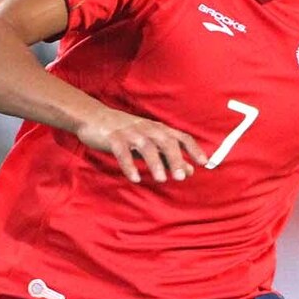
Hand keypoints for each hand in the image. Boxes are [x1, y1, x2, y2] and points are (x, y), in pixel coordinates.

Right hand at [76, 107, 207, 182]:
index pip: (181, 137)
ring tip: (161, 180)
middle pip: (166, 142)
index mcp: (159, 129)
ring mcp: (130, 132)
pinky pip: (123, 152)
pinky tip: (135, 178)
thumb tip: (190, 170)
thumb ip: (169, 157)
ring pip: (146, 146)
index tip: (204, 163)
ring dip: (155, 163)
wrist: (94, 118)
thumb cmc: (127, 133)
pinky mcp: (113, 137)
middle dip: (175, 159)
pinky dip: (129, 165)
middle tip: (181, 177)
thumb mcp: (150, 143)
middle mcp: (148, 128)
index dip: (194, 149)